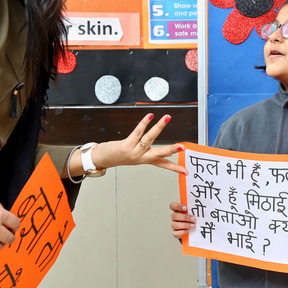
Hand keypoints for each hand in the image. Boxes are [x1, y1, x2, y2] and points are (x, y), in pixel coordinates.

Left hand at [71, 114, 186, 176]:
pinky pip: (137, 132)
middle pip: (159, 153)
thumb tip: (166, 152)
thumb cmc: (118, 155)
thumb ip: (149, 153)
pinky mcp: (126, 145)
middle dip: (172, 150)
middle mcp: (141, 157)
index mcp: (145, 160)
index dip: (175, 168)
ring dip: (159, 127)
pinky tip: (150, 116)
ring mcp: (134, 152)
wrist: (101, 158)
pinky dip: (144, 123)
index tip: (185, 171)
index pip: (163, 164)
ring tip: (167, 117)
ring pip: (149, 138)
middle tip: (183, 147)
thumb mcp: (135, 156)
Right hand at [169, 201, 195, 240]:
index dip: (177, 206)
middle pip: (174, 215)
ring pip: (174, 225)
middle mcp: (175, 217)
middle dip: (184, 217)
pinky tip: (187, 231)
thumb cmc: (194, 218)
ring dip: (185, 225)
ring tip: (193, 226)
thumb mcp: (194, 212)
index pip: (173, 206)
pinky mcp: (176, 232)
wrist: (194, 229)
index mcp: (178, 210)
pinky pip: (175, 233)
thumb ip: (195, 209)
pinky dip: (181, 232)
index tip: (186, 208)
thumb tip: (204, 206)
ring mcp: (174, 225)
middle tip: (193, 219)